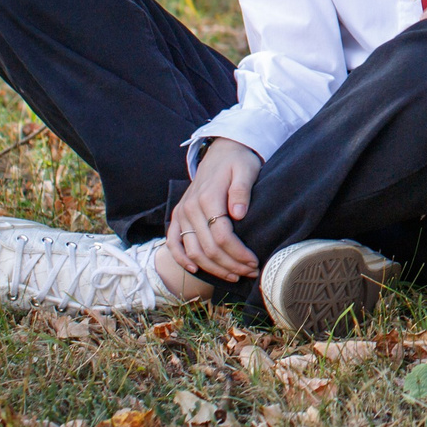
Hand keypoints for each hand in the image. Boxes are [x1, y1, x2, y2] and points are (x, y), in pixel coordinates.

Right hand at [167, 139, 261, 283]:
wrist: (221, 151)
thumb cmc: (238, 162)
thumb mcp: (246, 170)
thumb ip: (241, 191)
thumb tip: (239, 214)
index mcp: (208, 198)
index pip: (222, 236)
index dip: (238, 253)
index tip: (254, 262)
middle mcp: (191, 208)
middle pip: (209, 248)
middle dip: (231, 265)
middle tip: (250, 273)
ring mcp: (182, 213)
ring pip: (193, 251)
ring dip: (213, 268)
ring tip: (234, 275)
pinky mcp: (178, 216)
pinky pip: (173, 242)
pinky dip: (181, 259)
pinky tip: (196, 270)